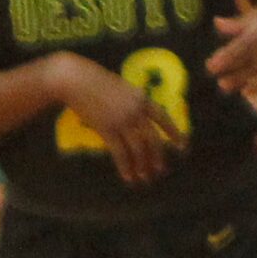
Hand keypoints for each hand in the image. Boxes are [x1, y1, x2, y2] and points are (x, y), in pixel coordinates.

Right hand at [54, 54, 173, 186]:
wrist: (73, 79)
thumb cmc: (93, 81)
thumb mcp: (121, 88)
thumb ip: (132, 103)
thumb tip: (137, 122)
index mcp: (142, 98)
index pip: (163, 118)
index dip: (174, 133)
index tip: (182, 146)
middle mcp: (136, 110)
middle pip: (153, 139)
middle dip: (158, 157)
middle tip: (160, 171)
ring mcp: (123, 120)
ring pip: (139, 149)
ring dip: (142, 166)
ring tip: (145, 178)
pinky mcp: (107, 129)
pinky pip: (120, 153)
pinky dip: (126, 167)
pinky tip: (128, 177)